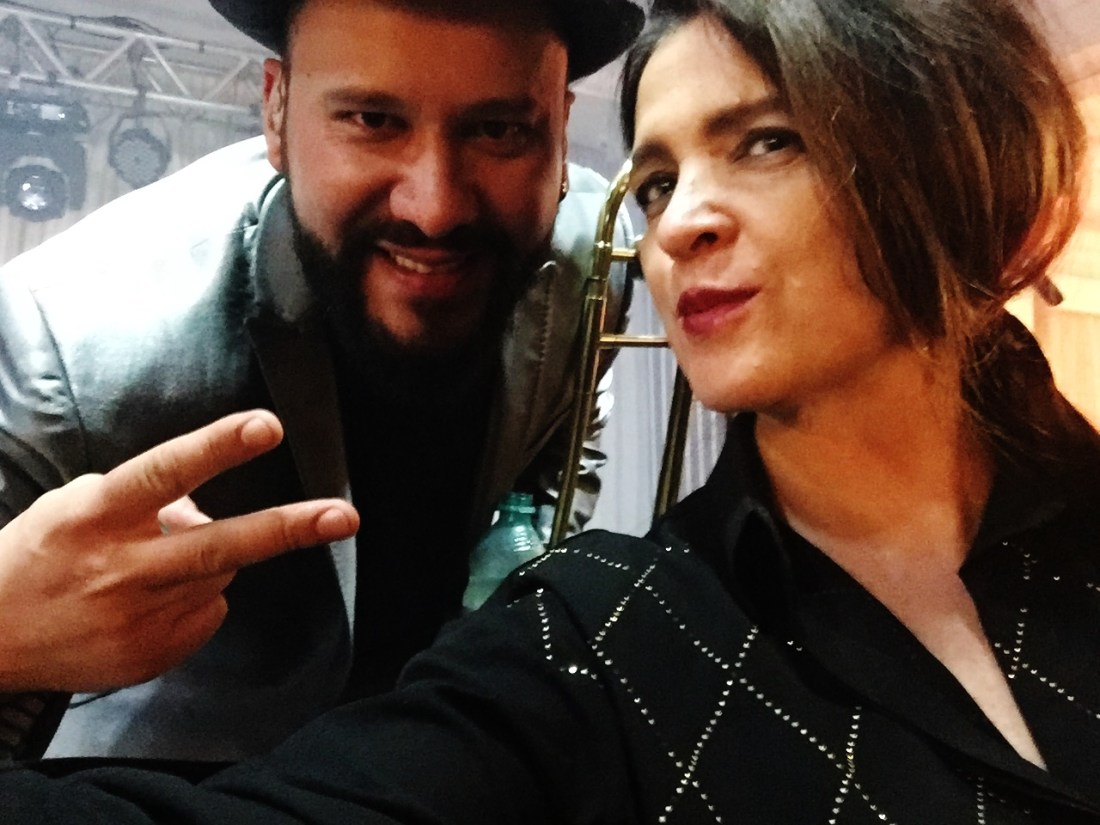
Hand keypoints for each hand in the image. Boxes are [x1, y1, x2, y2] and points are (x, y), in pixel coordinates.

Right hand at [0, 410, 358, 692]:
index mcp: (96, 515)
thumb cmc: (38, 556)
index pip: (165, 472)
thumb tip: (205, 506)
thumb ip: (145, 497)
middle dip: (287, 529)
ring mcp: (137, 618)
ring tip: (149, 568)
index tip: (267, 427)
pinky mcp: (151, 655)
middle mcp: (120, 568)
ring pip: (220, 575)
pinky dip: (194, 600)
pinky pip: (208, 613)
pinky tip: (147, 603)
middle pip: (218, 545)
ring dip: (208, 562)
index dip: (219, 448)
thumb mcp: (76, 506)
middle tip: (344, 517)